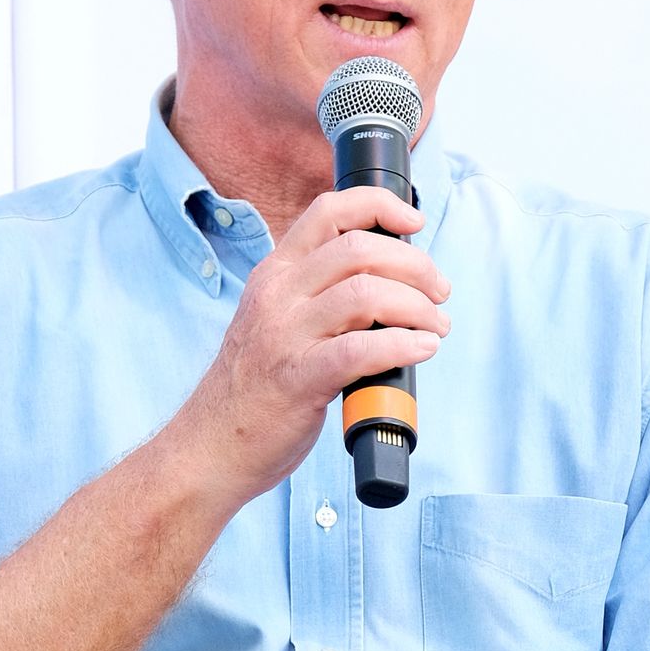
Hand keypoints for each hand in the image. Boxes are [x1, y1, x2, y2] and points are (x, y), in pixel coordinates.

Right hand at [166, 186, 451, 505]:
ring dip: (417, 307)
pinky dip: (403, 345)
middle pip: (358, 249)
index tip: (414, 222)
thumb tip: (389, 278)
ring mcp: (284, 336)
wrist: (211, 444)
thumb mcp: (275, 317)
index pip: (328, 211)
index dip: (379, 206)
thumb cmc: (254, 386)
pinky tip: (421, 349)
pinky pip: (360, 349)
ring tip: (435, 327)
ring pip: (366, 294)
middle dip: (415, 266)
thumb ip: (317, 292)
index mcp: (275, 273)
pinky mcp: (298, 379)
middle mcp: (277, 295)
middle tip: (438, 292)